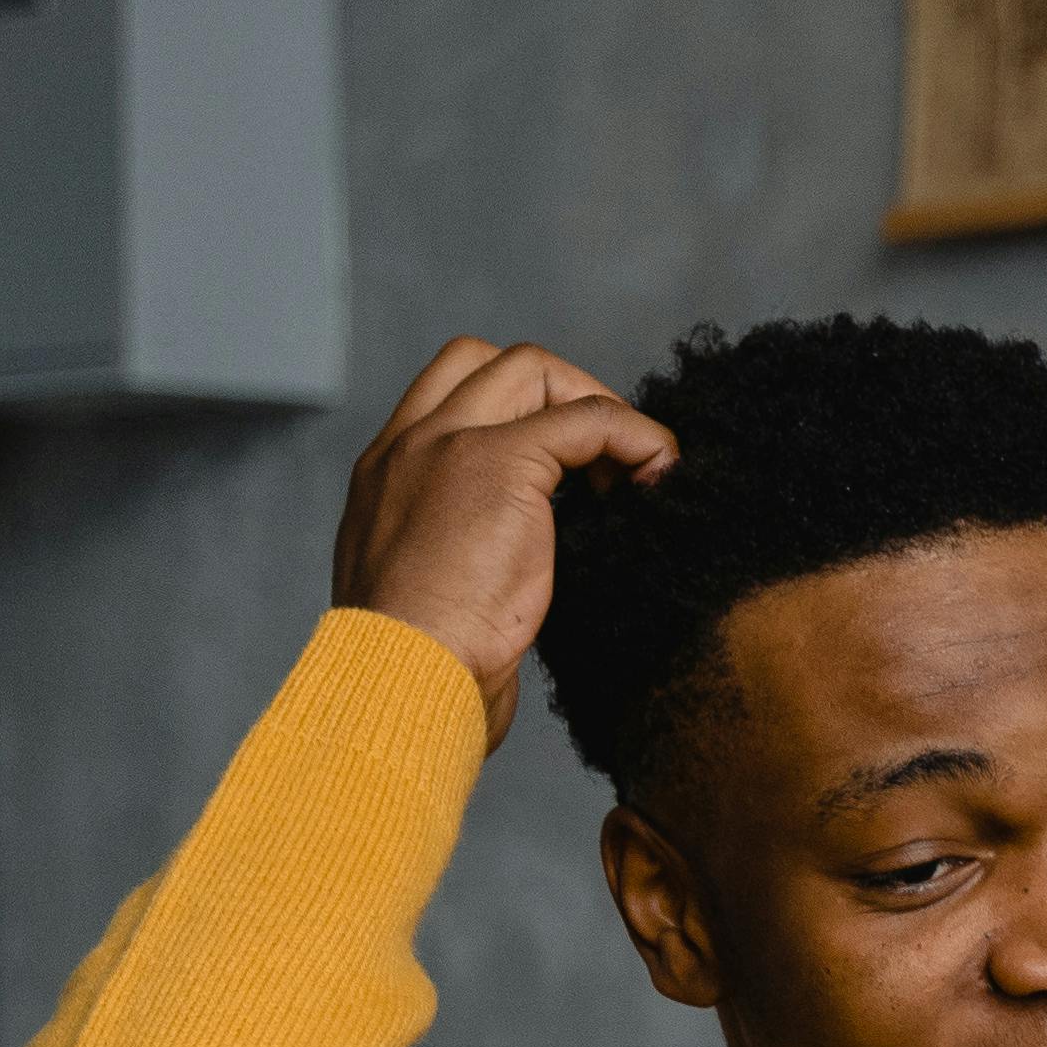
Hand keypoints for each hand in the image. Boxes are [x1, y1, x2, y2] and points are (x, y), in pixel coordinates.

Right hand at [327, 337, 678, 749]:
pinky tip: (659, 472)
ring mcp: (448, 445)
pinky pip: (587, 419)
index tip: (565, 470)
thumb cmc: (419, 670)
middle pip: (493, 362)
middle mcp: (408, 445)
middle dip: (562, 396)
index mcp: (386, 474)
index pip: (451, 391)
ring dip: (596, 409)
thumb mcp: (428, 596)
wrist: (400, 683)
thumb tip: (519, 563)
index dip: (517, 409)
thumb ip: (459, 554)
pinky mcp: (499, 463)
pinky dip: (636, 436)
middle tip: (604, 466)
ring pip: (535, 370)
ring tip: (630, 475)